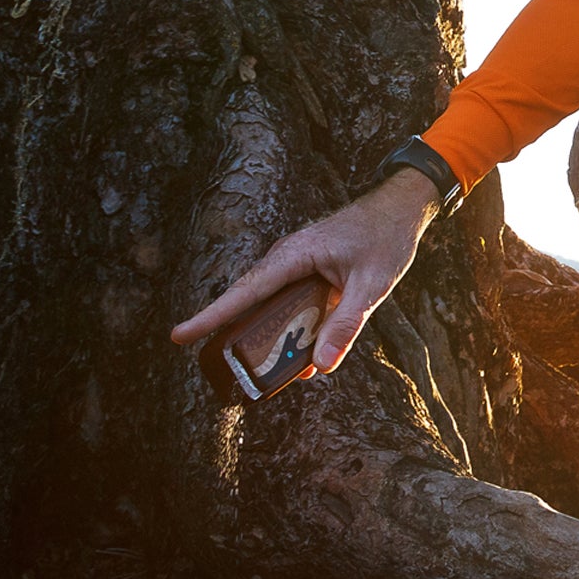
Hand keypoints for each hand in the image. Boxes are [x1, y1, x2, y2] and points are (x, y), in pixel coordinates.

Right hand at [169, 170, 442, 373]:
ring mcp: (294, 265)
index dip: (211, 316)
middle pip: (250, 304)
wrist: (400, 206)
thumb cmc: (385, 237)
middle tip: (227, 371)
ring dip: (273, 337)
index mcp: (294, 256)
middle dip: (237, 337)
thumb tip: (322, 366)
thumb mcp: (371, 285)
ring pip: (272, 308)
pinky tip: (307, 355)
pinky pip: (291, 305)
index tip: (178, 336)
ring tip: (278, 372)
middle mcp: (286, 259)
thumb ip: (346, 325)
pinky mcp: (306, 272)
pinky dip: (293, 328)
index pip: (244, 292)